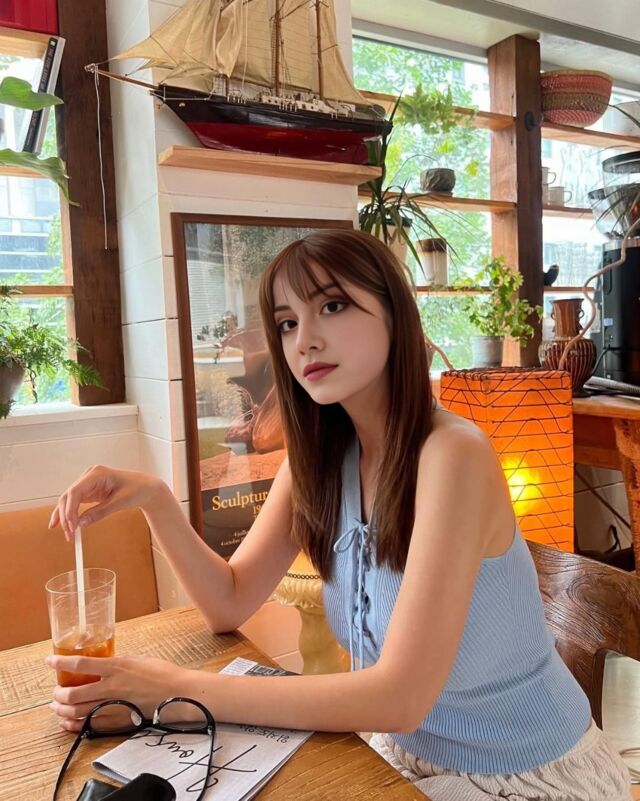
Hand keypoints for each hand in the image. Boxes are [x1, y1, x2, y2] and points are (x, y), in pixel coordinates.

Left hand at [46, 654, 191, 732]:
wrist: (177, 693)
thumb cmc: (161, 673)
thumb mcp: (137, 659)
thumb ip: (118, 663)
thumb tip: (104, 665)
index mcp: (115, 667)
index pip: (80, 664)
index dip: (60, 663)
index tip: (49, 661)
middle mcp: (110, 687)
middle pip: (73, 694)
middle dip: (58, 694)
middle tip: (55, 692)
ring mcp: (113, 706)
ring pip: (77, 713)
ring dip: (62, 711)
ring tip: (57, 708)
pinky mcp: (117, 721)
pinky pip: (89, 726)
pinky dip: (74, 725)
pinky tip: (69, 722)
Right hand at [49, 466, 165, 539]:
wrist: (146, 487)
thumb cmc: (137, 489)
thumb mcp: (120, 502)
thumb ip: (100, 512)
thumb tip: (81, 524)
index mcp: (97, 473)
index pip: (75, 491)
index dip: (70, 510)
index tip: (72, 526)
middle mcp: (89, 476)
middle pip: (68, 496)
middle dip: (66, 516)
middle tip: (70, 534)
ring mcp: (87, 483)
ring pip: (68, 500)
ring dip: (65, 516)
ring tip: (67, 534)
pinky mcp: (88, 491)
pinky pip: (74, 503)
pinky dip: (68, 514)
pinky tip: (60, 524)